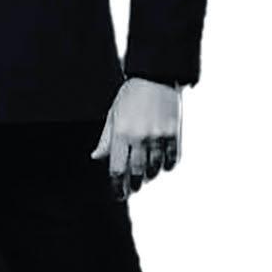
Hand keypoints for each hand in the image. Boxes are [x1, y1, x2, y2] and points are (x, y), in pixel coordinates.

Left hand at [91, 78, 181, 200]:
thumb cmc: (131, 94)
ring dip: (150, 176)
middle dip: (134, 185)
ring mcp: (159, 136)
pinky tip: (162, 166)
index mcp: (121, 134)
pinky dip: (167, 166)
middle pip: (137, 173)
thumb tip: (96, 157)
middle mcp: (140, 137)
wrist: (156, 77)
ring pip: (155, 168)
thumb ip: (106, 139)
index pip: (117, 169)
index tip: (118, 194)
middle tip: (132, 189)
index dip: (117, 186)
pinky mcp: (174, 133)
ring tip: (146, 177)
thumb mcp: (113, 115)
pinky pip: (172, 159)